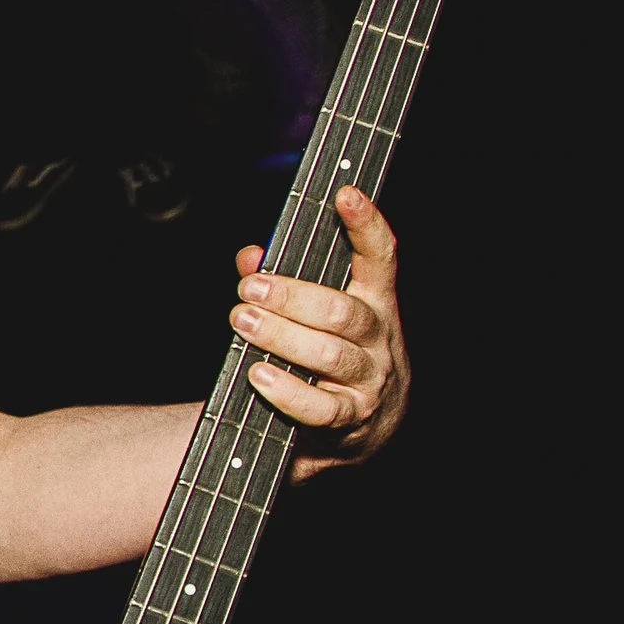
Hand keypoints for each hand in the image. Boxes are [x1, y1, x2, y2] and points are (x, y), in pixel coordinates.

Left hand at [230, 187, 408, 481]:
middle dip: (291, 296)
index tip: (345, 195)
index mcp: (375, 302)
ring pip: (329, 353)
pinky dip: (287, 391)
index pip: (379, 257)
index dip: (365, 224)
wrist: (364, 427)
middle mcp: (378, 338)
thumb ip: (283, 282)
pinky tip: (260, 376)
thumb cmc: (335, 355)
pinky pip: (320, 407)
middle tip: (250, 290)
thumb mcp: (318, 315)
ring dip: (281, 336)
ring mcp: (369, 379)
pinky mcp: (352, 418)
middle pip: (340, 310)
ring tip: (244, 323)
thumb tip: (251, 255)